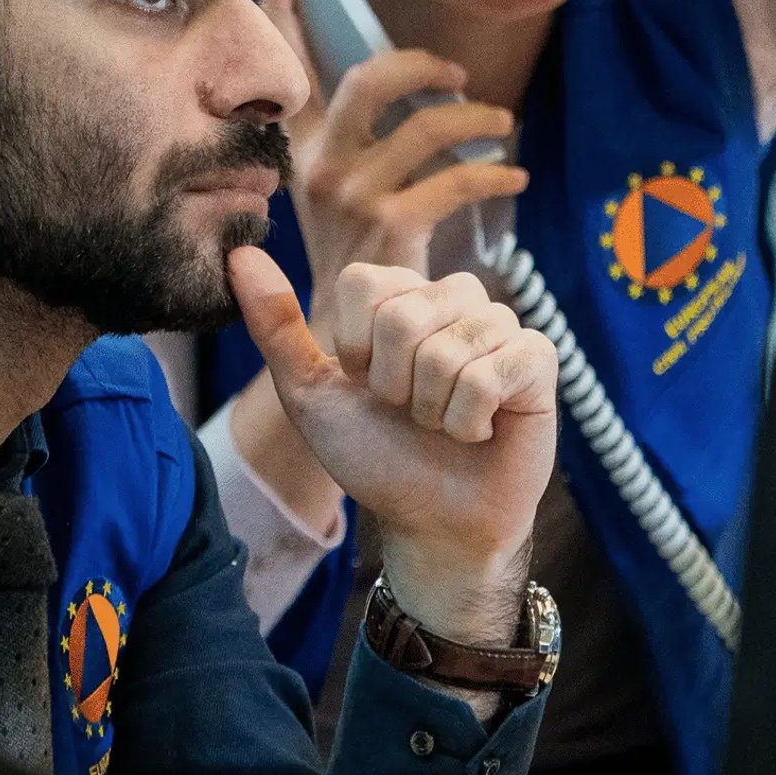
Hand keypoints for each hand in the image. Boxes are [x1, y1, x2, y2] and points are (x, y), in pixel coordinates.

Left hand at [230, 248, 556, 649]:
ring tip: (446, 424)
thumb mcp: (312, 395)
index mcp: (402, 296)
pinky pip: (491, 374)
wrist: (433, 519)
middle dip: (395, 387)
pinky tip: (481, 430)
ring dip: (433, 411)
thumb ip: (277, 325)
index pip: (365, 283)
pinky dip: (470, 420)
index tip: (367, 385)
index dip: (355, 347)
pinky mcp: (538, 357)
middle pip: (405, 316)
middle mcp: (454, 299)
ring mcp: (500, 324)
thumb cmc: (377, 455)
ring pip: (446, 351)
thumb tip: (238, 255)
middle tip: (410, 413)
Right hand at [261, 0, 529, 296]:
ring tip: (504, 125)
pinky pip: (457, 179)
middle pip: (370, 81)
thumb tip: (371, 84)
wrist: (354, 343)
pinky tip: (516, 176)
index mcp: (299, 151)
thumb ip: (345, 138)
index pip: (291, 74)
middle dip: (421, 65)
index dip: (282, 19)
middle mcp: (317, 167)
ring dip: (478, 121)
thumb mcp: (334, 192)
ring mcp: (352, 195)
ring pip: (428, 128)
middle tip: (459, 76)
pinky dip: (497, 174)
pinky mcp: (393, 225)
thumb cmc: (357, 257)